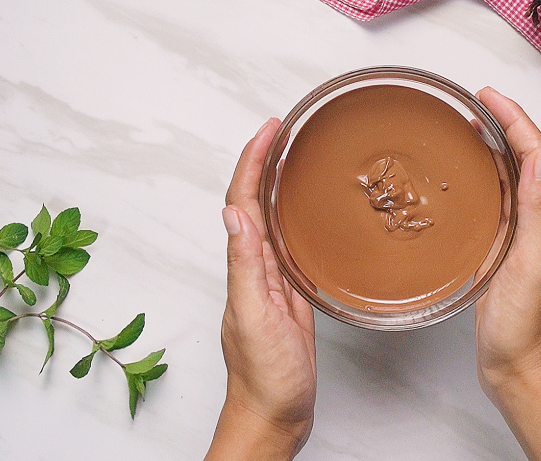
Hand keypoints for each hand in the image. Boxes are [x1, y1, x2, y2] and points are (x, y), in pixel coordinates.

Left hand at [206, 119, 316, 460]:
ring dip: (275, 183)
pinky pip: (286, 243)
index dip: (253, 161)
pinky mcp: (289, 293)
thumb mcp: (255, 318)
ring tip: (292, 154)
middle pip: (253, 200)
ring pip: (270, 218)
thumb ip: (245, 268)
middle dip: (263, 161)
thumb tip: (235, 214)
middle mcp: (253, 266)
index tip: (270, 130)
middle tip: (283, 128)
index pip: (243, 200)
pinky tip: (305, 211)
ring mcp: (271, 279)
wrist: (274, 412)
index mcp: (243, 266)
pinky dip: (291, 217)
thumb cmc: (266, 375)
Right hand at [473, 88, 540, 459]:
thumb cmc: (526, 326)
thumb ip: (539, 211)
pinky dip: (484, 181)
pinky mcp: (504, 254)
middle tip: (475, 105)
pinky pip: (498, 205)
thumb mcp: (533, 264)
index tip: (487, 96)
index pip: (536, 154)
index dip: (514, 119)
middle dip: (505, 125)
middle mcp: (540, 225)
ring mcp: (522, 240)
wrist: (519, 370)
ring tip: (469, 130)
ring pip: (511, 180)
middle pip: (526, 160)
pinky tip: (466, 184)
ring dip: (495, 149)